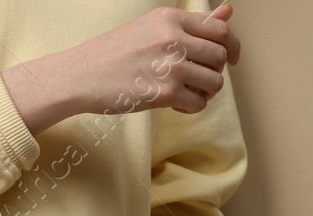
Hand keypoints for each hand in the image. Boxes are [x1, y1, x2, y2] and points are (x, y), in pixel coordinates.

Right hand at [2, 4, 240, 135]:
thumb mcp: (154, 29)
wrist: (81, 75)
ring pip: (214, 82)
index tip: (229, 59)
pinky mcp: (164, 92)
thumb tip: (228, 11)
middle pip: (220, 56)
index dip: (230, 47)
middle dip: (214, 72)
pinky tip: (175, 105)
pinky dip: (191, 108)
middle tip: (197, 81)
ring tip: (184, 93)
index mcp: (171, 18)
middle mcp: (173, 37)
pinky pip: (199, 103)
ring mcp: (170, 65)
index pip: (219, 30)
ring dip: (204, 92)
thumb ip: (194, 24)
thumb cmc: (115, 53)